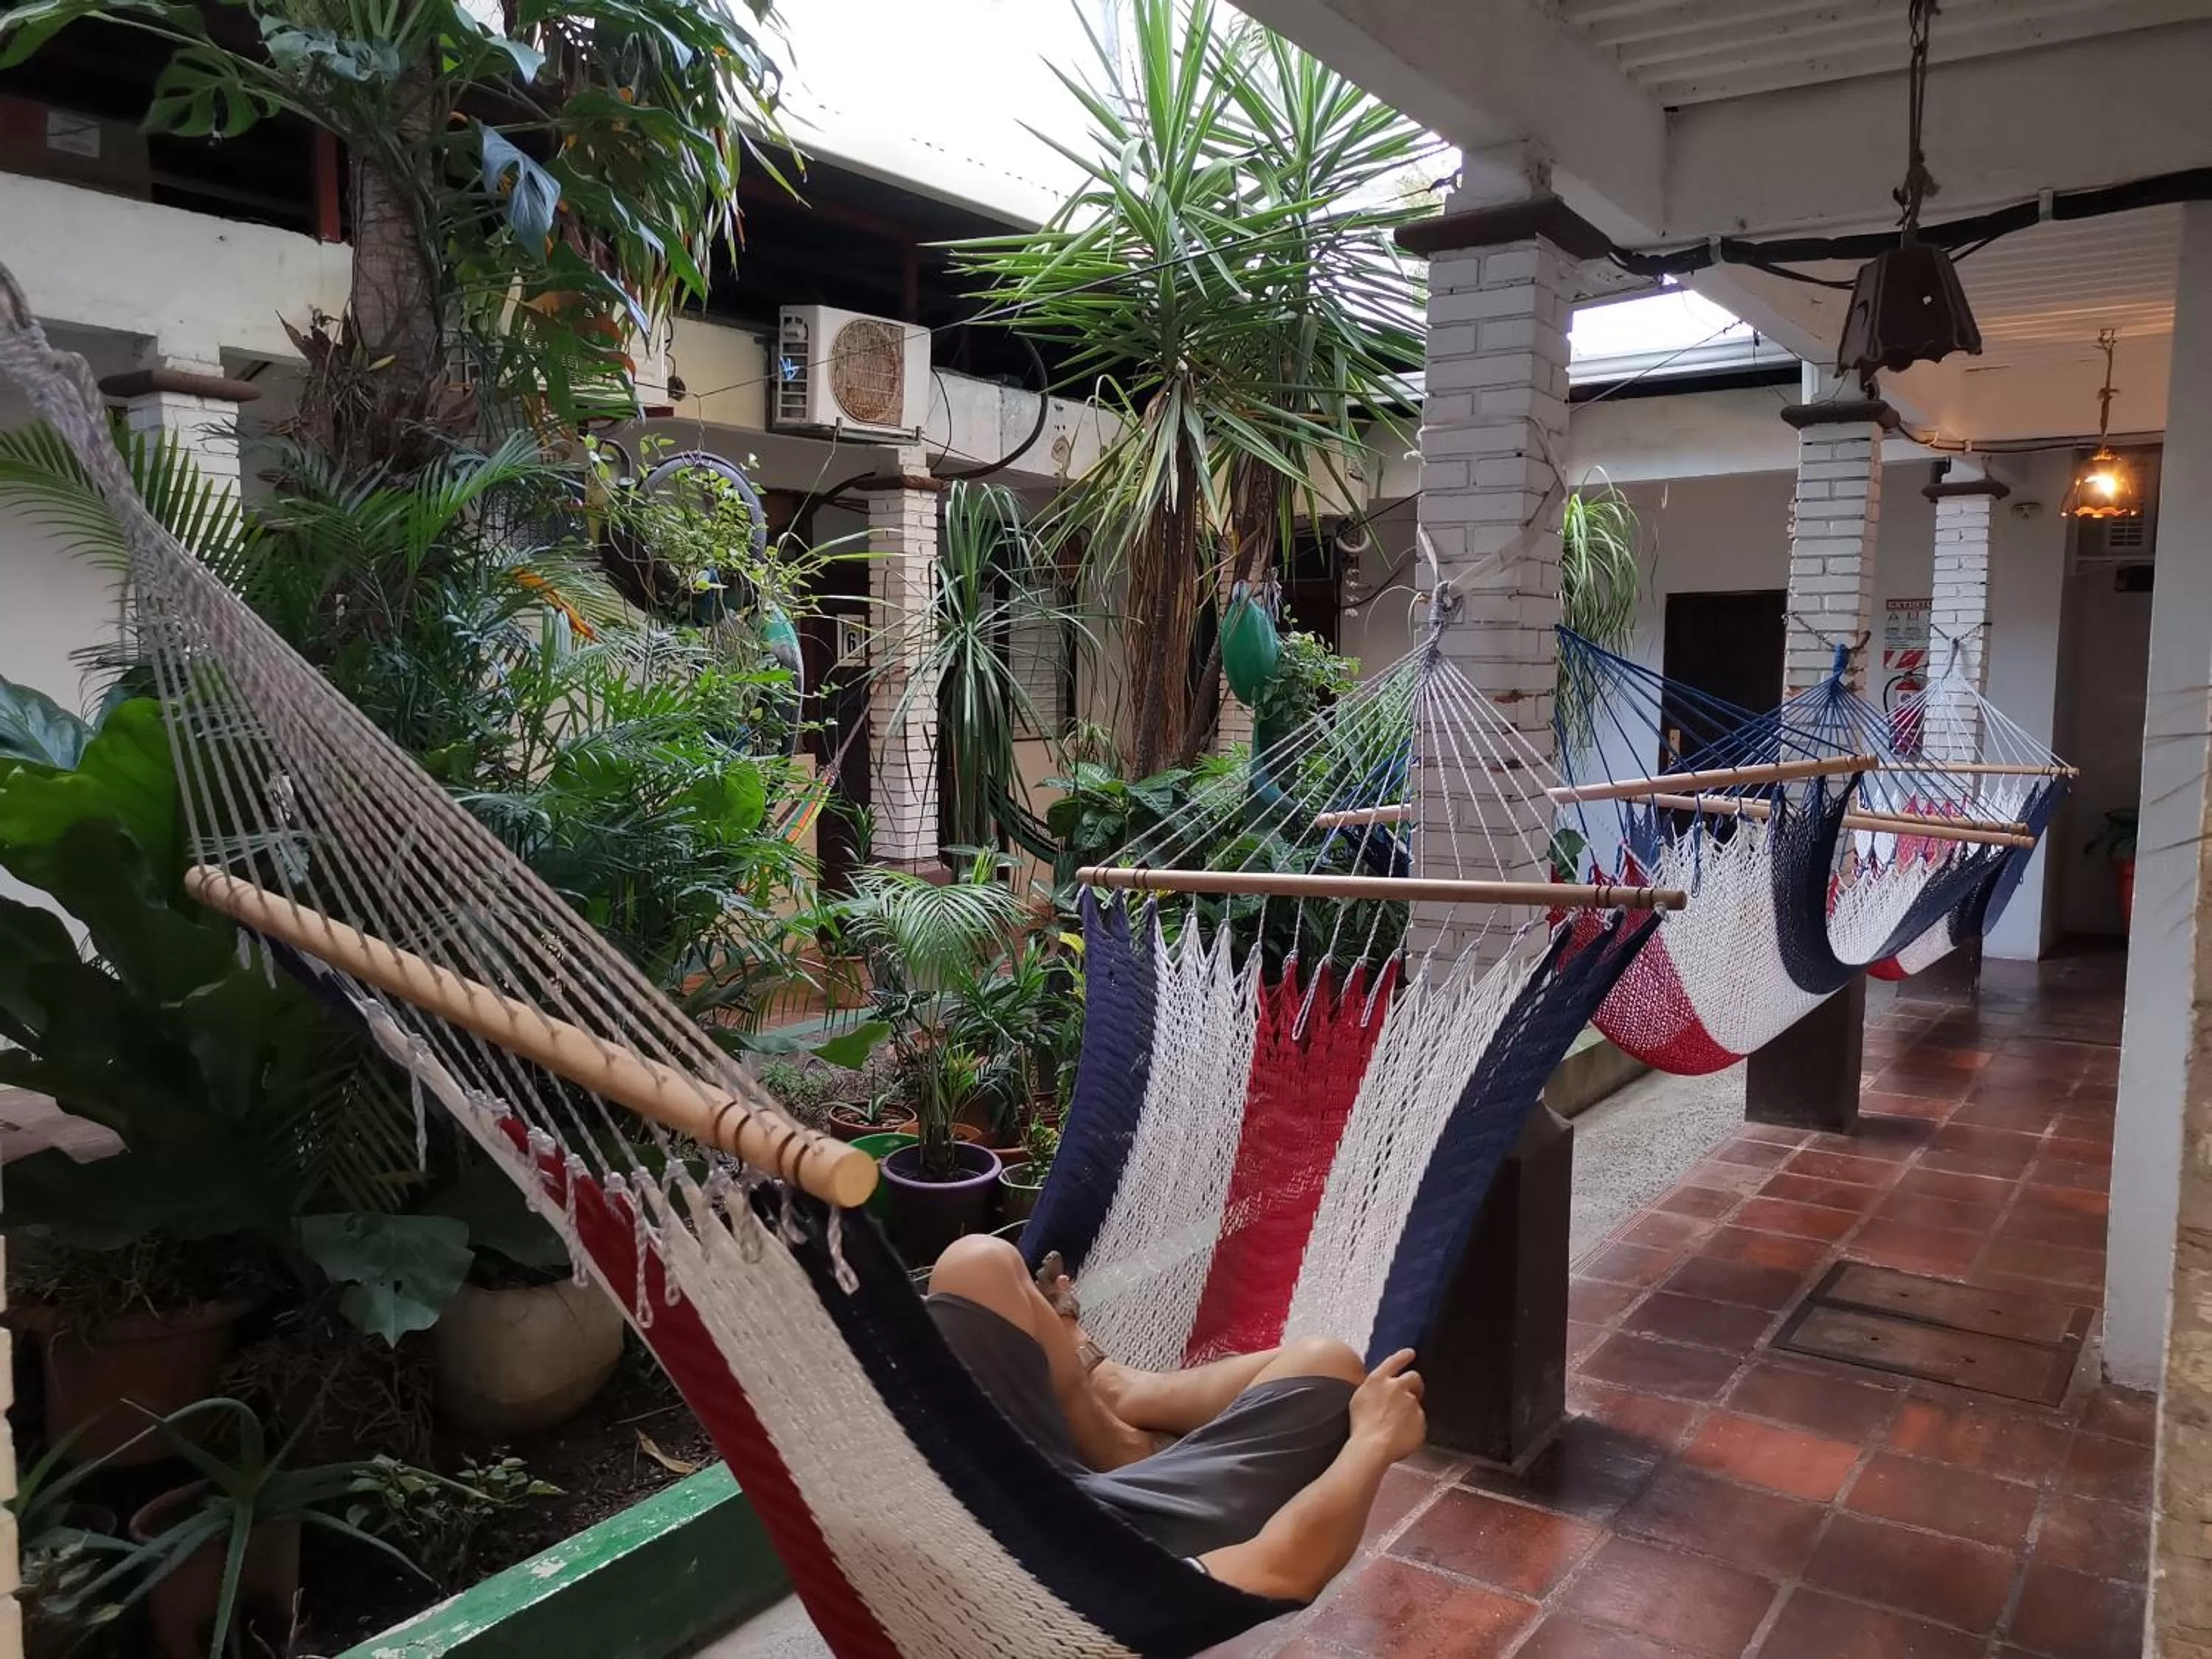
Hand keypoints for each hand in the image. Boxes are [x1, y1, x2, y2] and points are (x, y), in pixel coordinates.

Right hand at [1348, 1349, 1425, 1463]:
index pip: (1395, 1361)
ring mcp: (1411, 1403)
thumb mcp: (1360, 1398)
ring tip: (1398, 1425)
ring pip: (1415, 1402)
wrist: (1373, 1446)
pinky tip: (1402, 1436)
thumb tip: (1383, 1388)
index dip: (1403, 1356)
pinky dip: (1413, 1427)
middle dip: (1414, 1384)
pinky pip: (1419, 1422)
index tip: (1410, 1353)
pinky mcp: (1421, 1420)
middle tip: (1412, 1393)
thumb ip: (1374, 1388)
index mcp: (1379, 1380)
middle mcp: (1398, 1387)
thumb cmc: (1361, 1426)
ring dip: (1410, 1409)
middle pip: (1413, 1377)